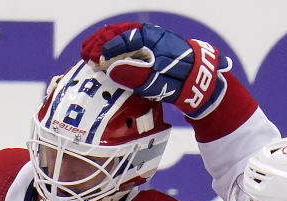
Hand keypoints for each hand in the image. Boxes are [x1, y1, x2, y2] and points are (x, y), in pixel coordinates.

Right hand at [80, 22, 229, 118]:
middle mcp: (151, 37)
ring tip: (90, 52)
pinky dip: (115, 49)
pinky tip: (106, 57)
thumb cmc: (181, 81)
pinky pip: (129, 46)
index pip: (124, 39)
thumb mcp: (157, 81)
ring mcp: (151, 43)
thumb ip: (135, 74)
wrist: (202, 81)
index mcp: (152, 40)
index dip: (105, 48)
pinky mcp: (151, 51)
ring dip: (106, 44)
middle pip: (120, 34)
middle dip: (101, 42)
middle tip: (84, 52)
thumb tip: (112, 68)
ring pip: (124, 38)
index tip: (92, 58)